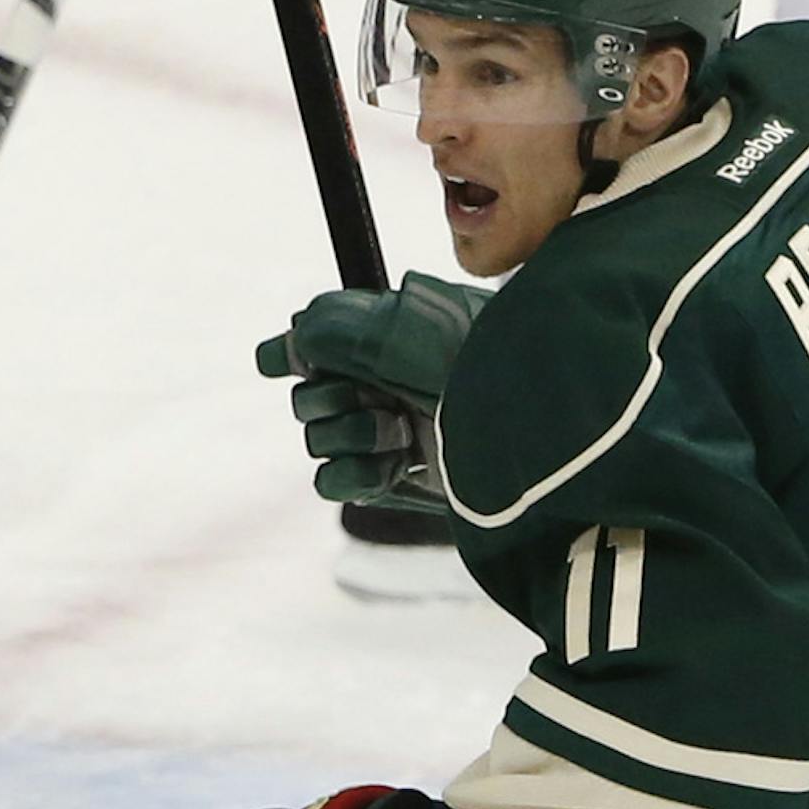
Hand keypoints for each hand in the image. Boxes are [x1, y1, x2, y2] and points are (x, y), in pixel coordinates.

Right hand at [256, 271, 488, 512]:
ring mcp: (386, 438)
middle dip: (331, 396)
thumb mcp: (405, 328)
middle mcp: (383, 386)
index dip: (292, 352)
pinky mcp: (391, 484)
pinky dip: (356, 474)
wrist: (526, 435)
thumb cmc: (477, 370)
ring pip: (317, 439)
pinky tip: (394, 466)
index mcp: (387, 340)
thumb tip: (292, 341)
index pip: (315, 343)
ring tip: (403, 433)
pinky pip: (332, 483)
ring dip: (352, 434)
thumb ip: (333, 324)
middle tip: (381, 396)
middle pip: (306, 394)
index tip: (282, 361)